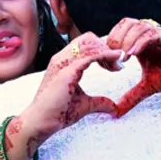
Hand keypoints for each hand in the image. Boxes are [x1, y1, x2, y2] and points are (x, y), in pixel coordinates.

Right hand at [19, 33, 123, 149]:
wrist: (42, 121)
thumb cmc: (57, 113)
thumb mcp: (85, 104)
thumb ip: (99, 102)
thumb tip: (114, 107)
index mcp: (64, 62)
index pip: (85, 44)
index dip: (102, 50)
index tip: (114, 64)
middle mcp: (62, 58)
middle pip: (88, 38)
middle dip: (106, 47)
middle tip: (118, 64)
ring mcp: (63, 62)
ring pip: (90, 42)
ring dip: (108, 50)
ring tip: (118, 64)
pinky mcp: (68, 70)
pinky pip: (91, 54)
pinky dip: (106, 55)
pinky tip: (115, 60)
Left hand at [107, 18, 160, 116]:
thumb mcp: (148, 87)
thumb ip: (131, 97)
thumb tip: (115, 113)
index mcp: (139, 42)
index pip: (118, 33)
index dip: (108, 45)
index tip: (105, 63)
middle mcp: (147, 35)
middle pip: (125, 24)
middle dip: (115, 40)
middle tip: (113, 59)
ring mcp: (158, 33)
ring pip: (137, 26)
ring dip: (126, 40)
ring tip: (123, 58)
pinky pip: (151, 34)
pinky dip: (140, 42)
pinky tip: (133, 55)